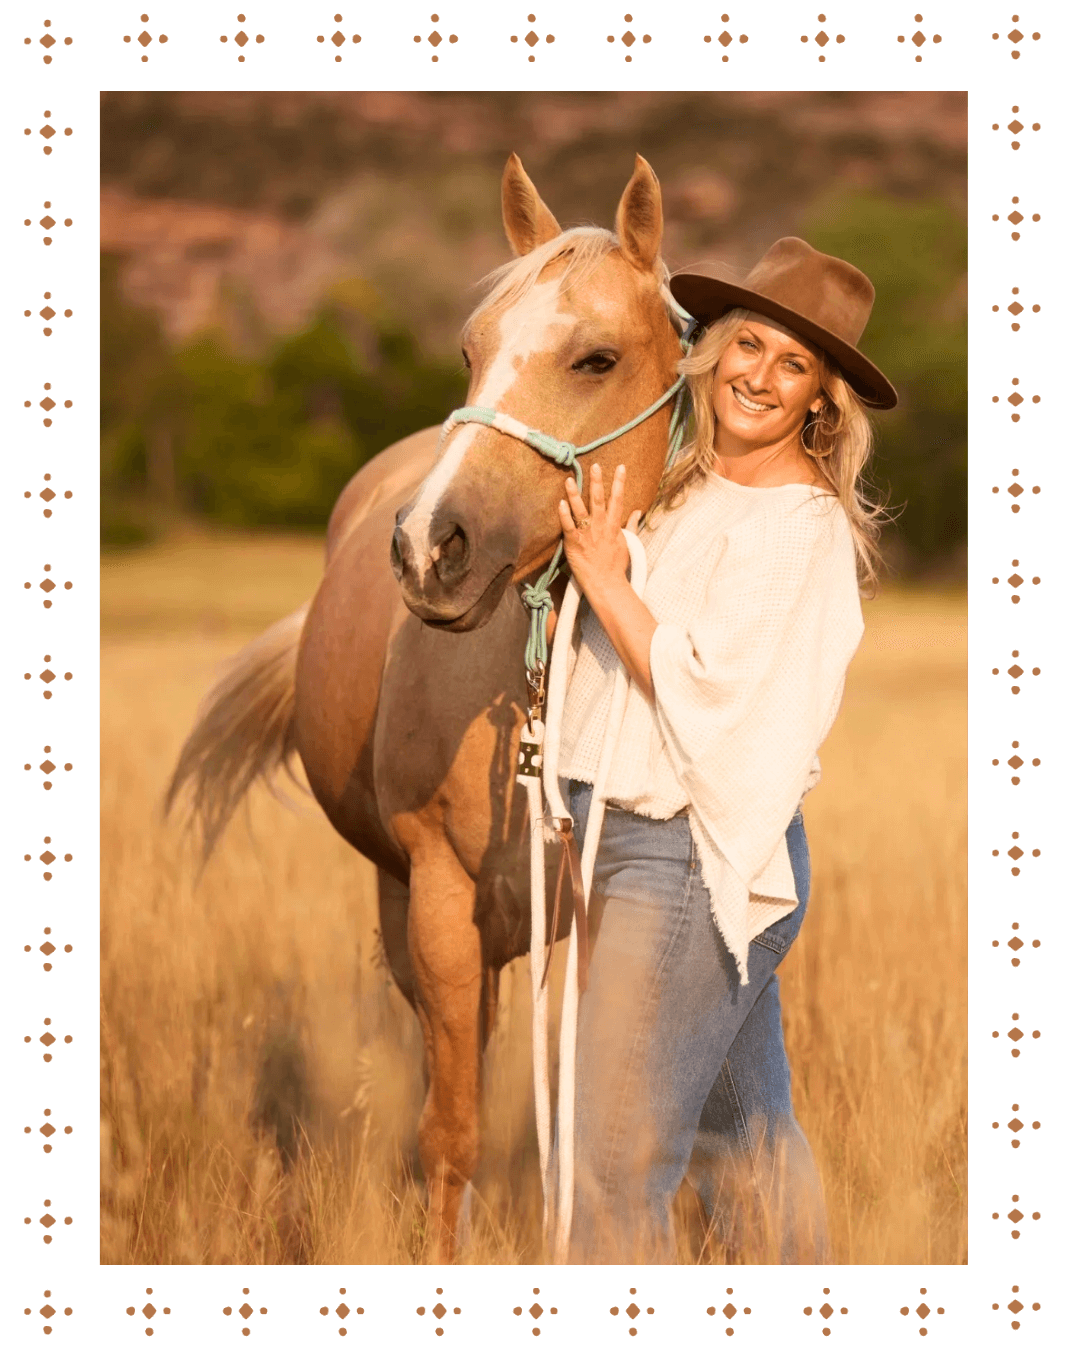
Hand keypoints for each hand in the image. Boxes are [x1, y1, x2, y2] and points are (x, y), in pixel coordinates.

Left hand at [557, 463, 641, 593]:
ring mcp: (587, 535)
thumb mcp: (628, 544)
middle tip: (595, 465)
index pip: (618, 500)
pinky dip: (564, 515)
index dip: (619, 482)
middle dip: (597, 482)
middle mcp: (601, 527)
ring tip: (570, 479)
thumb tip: (638, 511)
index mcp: (613, 527)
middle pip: (599, 500)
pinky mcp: (574, 544)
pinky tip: (560, 503)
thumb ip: (631, 526)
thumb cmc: (616, 566)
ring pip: (581, 510)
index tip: (620, 467)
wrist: (606, 584)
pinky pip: (568, 527)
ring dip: (575, 494)